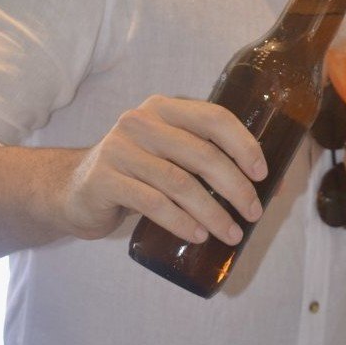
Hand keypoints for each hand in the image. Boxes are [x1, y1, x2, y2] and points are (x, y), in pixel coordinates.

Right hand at [63, 95, 267, 243]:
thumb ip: (209, 162)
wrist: (73, 190)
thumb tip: (272, 188)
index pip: (214, 118)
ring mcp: (120, 149)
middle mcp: (141, 122)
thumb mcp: (170, 158)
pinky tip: (198, 236)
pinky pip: (153, 203)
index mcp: (164, 108)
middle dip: (235, 187)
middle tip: (253, 213)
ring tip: (231, 233)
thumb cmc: (136, 174)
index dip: (244, 145)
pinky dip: (181, 222)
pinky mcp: (105, 180)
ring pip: (179, 182)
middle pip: (201, 154)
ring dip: (212, 212)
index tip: (263, 175)